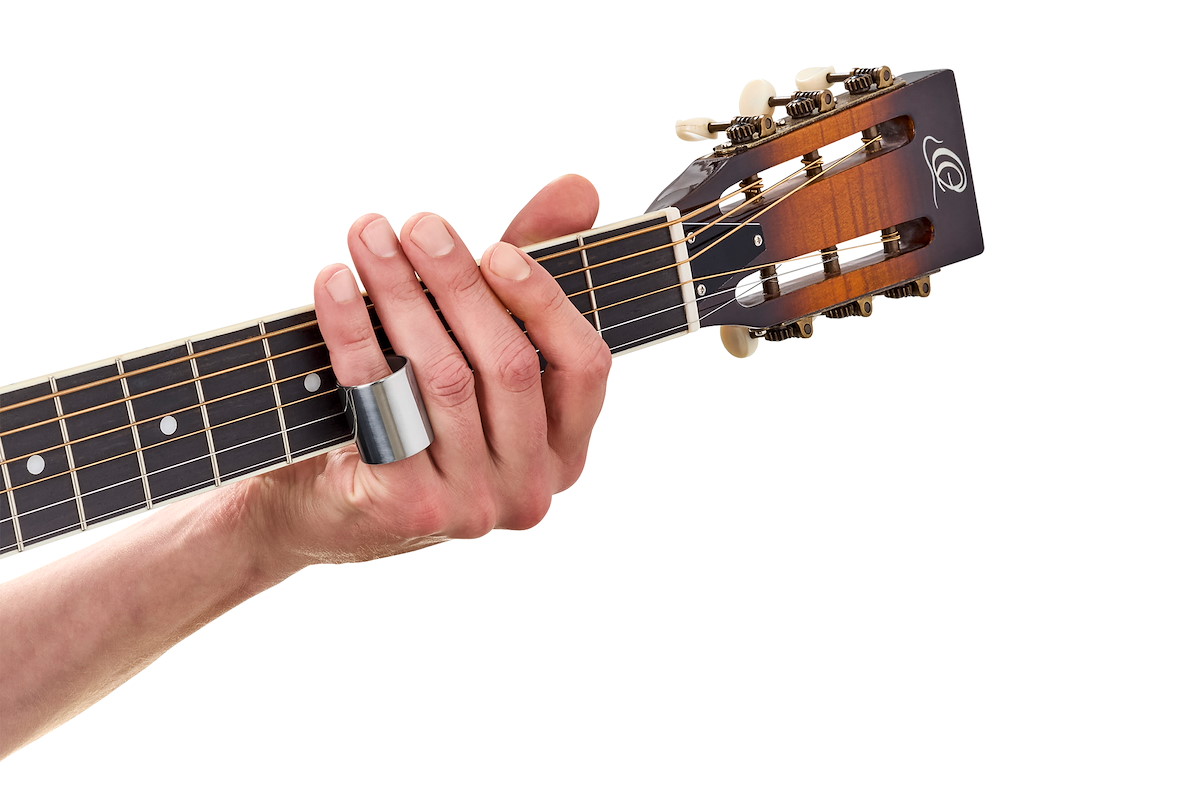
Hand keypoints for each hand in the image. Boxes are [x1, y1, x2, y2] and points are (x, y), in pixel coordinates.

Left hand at [248, 175, 609, 569]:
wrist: (317, 504)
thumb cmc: (413, 411)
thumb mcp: (475, 339)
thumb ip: (529, 268)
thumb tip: (578, 188)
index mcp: (565, 449)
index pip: (584, 366)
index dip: (544, 300)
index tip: (495, 247)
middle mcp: (532, 487)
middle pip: (509, 365)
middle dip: (458, 282)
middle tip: (414, 225)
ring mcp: (474, 507)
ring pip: (445, 378)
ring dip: (400, 293)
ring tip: (367, 237)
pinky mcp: (409, 510)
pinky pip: (382, 403)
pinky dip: (353, 335)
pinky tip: (332, 285)